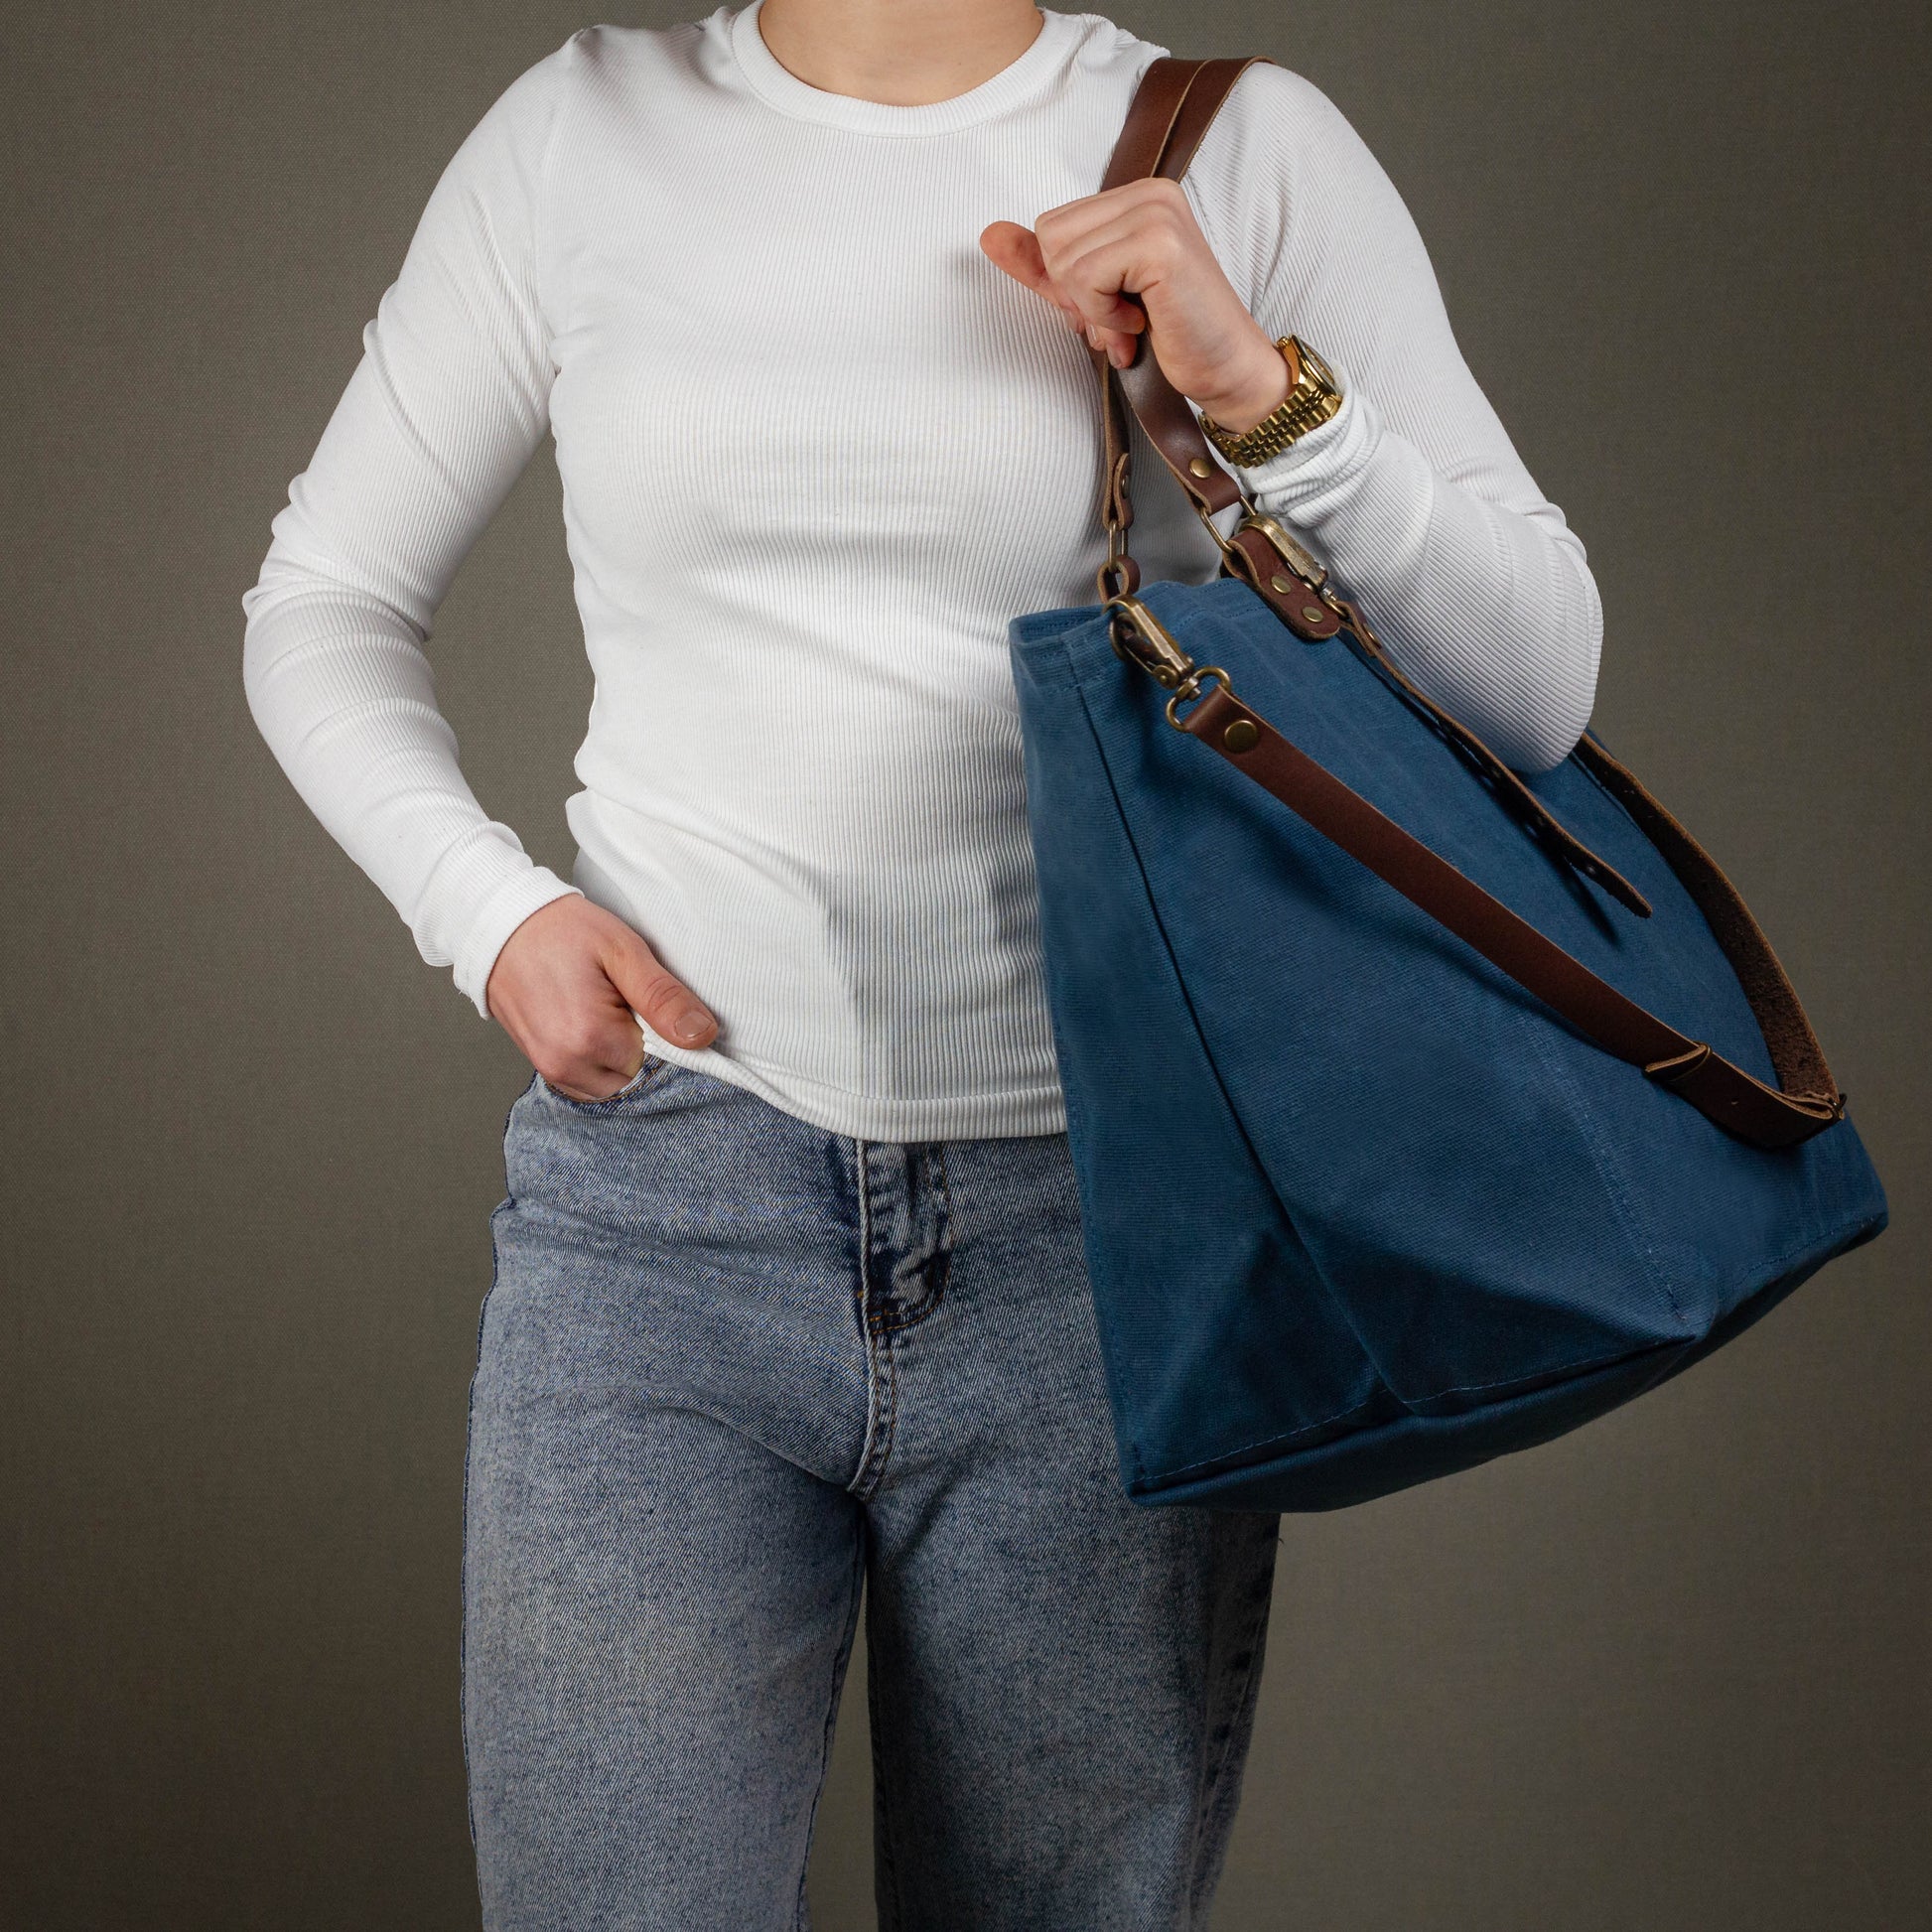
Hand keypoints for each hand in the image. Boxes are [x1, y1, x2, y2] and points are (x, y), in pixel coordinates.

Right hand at [485, 895, 717, 1101]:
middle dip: (640, 1046)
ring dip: (618, 1055)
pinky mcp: (542, 1066)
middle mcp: (567, 1064)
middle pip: (634, 1076)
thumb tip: (702, 1035)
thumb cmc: (563, 931)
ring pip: (611, 1083)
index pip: (659, 1061)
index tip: (644, 1000)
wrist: (502, 923)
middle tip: (621, 999)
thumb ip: (663, 997)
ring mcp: (550, 1069)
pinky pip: (587, 1081)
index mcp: (591, 1037)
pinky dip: (597, 1059)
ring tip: (603, 1007)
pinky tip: (590, 1022)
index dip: (662, 1031)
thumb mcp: (623, 951)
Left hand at [980, 178, 1290, 431]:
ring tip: (1132, 325)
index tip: (1109, 309)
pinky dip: (1104, 316)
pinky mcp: (1159, 244)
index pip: (1051, 226)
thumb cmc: (1168, 337)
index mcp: (1136, 196)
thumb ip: (1045, 266)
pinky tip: (1141, 324)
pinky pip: (1085, 278)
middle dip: (1074, 294)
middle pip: (1050, 236)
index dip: (1066, 282)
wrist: (1225, 372)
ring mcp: (1157, 213)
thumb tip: (988, 234)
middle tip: (1118, 321)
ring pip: (1063, 259)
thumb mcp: (1093, 298)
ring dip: (1091, 310)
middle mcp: (1150, 192)